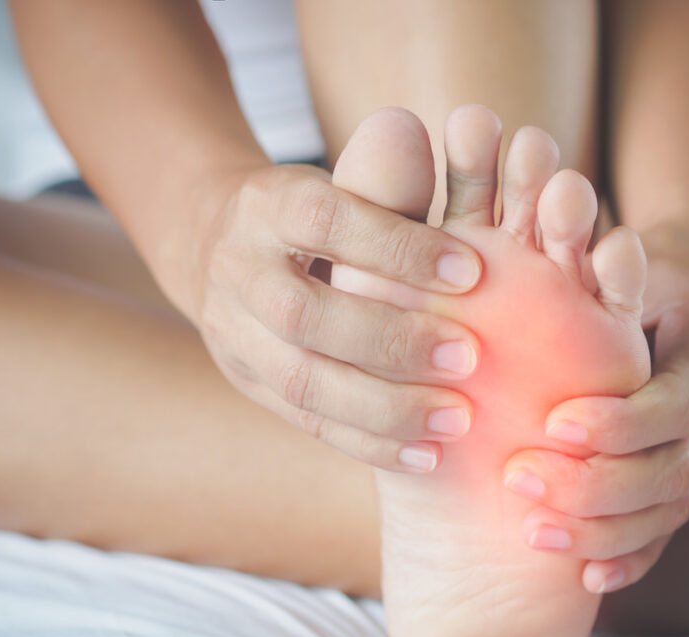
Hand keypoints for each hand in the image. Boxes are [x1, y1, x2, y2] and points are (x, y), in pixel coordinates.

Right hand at [177, 163, 485, 471]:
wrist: (216, 247)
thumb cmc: (312, 215)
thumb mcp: (339, 183)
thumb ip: (387, 179)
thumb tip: (436, 131)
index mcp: (268, 206)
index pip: (327, 221)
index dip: (398, 247)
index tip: (472, 271)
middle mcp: (240, 271)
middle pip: (305, 316)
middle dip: (393, 341)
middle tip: (471, 357)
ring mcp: (235, 336)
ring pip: (303, 382)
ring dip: (386, 407)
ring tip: (458, 420)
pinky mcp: (249, 384)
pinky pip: (308, 423)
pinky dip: (369, 442)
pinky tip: (425, 454)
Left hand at [504, 234, 688, 592]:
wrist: (687, 297)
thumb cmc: (639, 268)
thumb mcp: (626, 254)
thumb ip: (598, 258)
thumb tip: (556, 200)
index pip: (672, 401)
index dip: (617, 422)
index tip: (551, 427)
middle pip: (672, 467)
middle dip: (597, 485)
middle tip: (520, 485)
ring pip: (670, 507)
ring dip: (605, 531)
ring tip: (536, 539)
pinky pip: (671, 529)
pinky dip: (632, 557)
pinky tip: (588, 580)